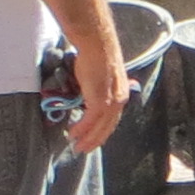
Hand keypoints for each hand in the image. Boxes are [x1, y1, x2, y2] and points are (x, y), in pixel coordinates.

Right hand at [63, 36, 127, 154]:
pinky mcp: (101, 100)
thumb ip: (96, 91)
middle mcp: (119, 100)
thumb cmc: (96, 56)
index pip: (112, 119)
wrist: (98, 45)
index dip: (102, 131)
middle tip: (83, 149)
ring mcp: (111, 101)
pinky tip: (73, 133)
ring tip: (76, 145)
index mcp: (121, 95)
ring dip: (87, 138)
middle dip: (95, 140)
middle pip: (107, 127)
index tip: (93, 139)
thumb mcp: (100, 78)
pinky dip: (81, 128)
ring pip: (99, 127)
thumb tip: (87, 99)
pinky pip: (90, 120)